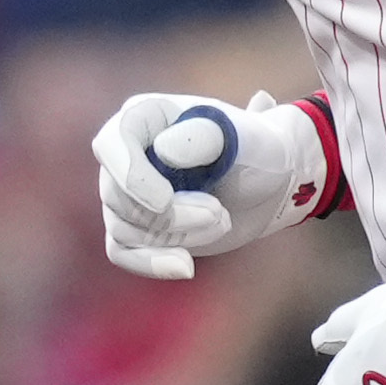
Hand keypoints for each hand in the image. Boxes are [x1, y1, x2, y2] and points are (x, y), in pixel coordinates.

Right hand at [92, 88, 339, 281]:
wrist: (273, 184)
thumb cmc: (258, 150)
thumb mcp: (246, 137)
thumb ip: (206, 137)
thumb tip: (162, 151)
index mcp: (145, 116)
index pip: (112, 143)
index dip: (131, 177)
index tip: (164, 202)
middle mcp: (127, 153)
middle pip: (119, 195)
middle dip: (171, 215)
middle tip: (220, 214)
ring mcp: (128, 192)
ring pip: (124, 227)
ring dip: (175, 235)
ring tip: (221, 221)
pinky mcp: (136, 227)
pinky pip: (122, 252)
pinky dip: (152, 263)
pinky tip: (185, 268)